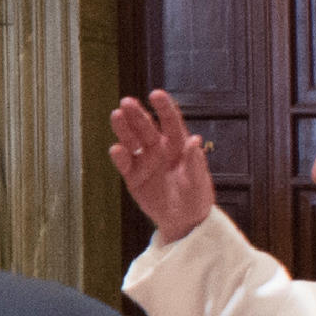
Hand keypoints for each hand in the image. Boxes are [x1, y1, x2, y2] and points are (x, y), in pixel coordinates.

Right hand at [106, 90, 219, 243]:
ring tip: (116, 116)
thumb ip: (196, 162)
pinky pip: (124, 163)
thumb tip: (194, 140)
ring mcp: (144, 161)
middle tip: (127, 102)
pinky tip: (116, 148)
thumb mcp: (200, 182)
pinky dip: (119, 156)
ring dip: (123, 128)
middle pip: (146, 127)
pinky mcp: (133, 176)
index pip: (170, 122)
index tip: (156, 94)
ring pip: (131, 140)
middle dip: (137, 114)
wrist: (183, 221)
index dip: (164, 107)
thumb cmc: (196, 198)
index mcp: (178, 145)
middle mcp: (159, 149)